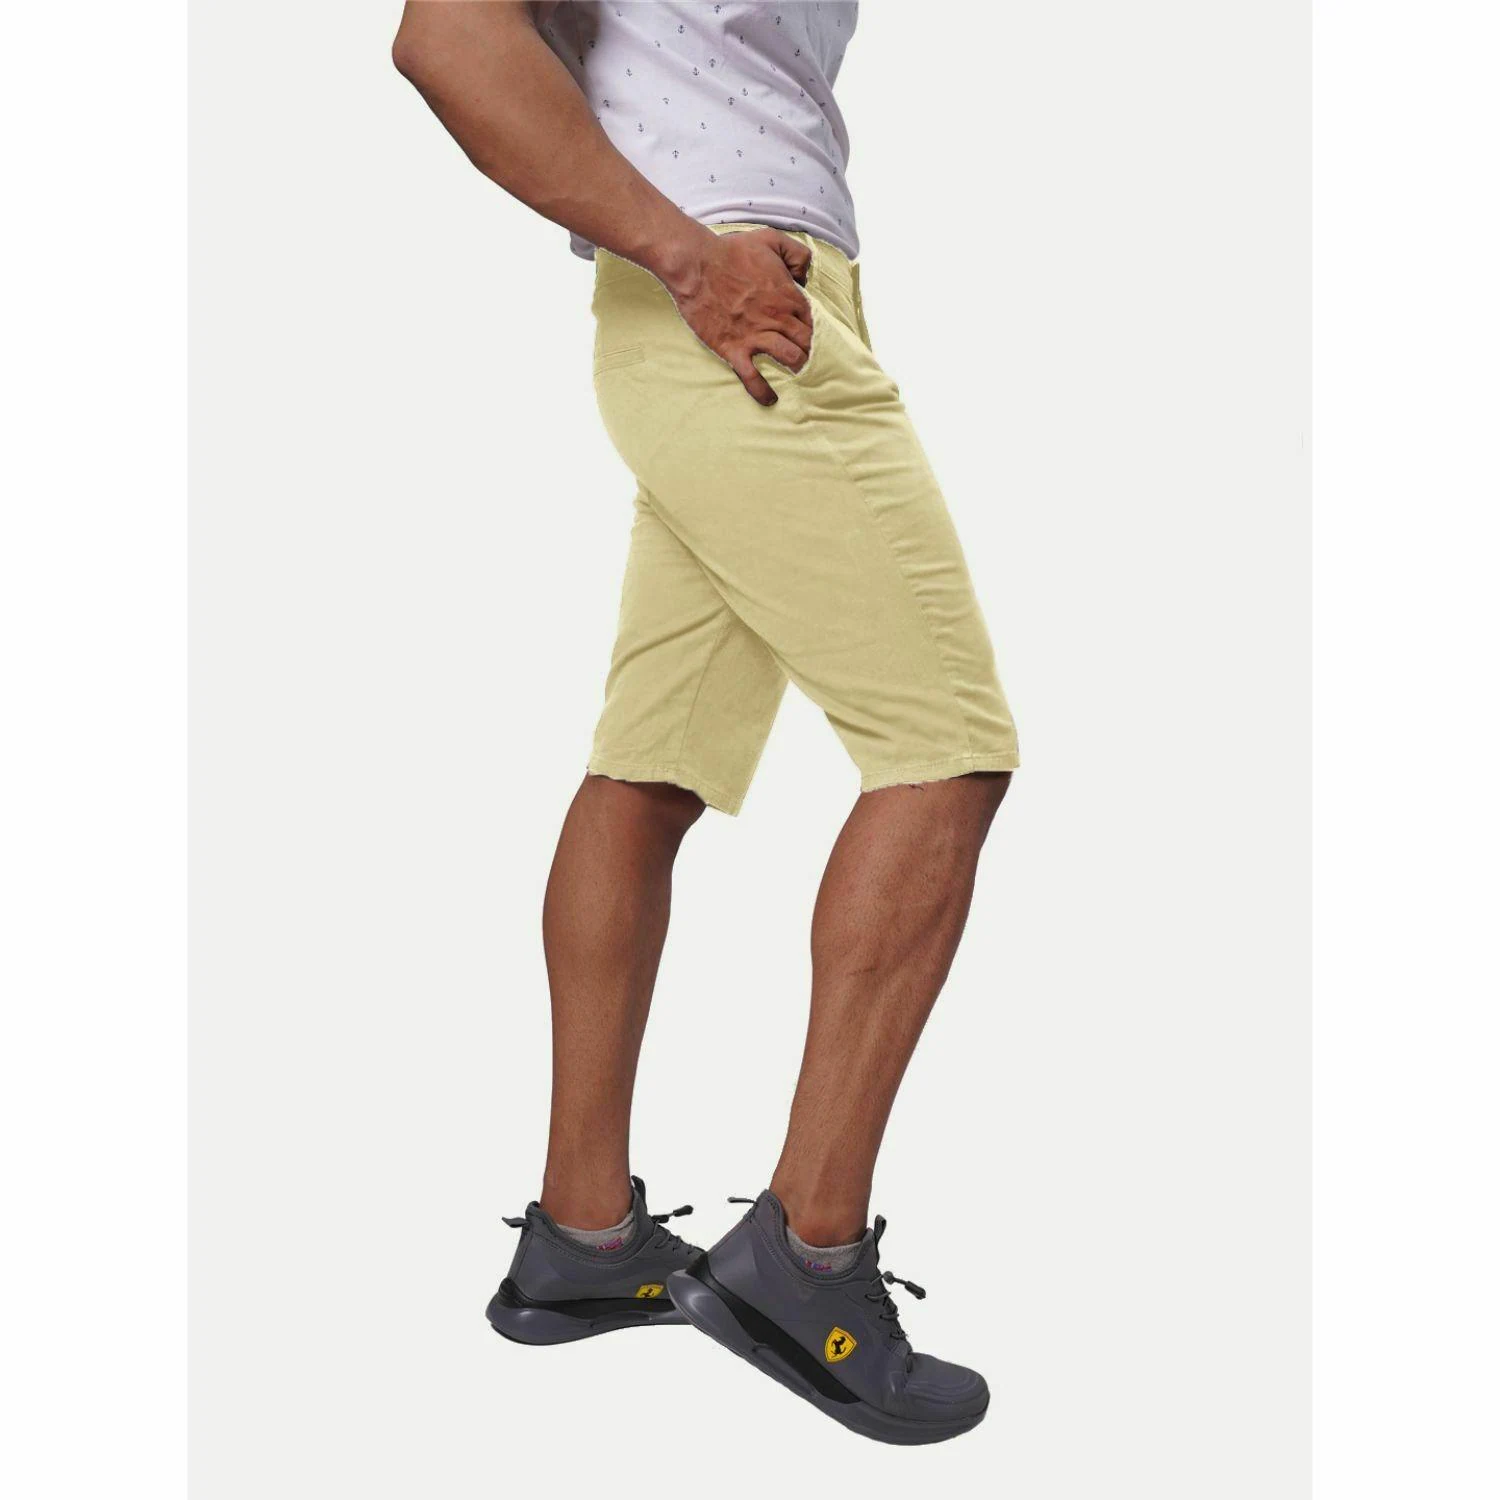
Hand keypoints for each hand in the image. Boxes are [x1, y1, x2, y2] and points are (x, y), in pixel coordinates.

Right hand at [658, 227, 813, 404]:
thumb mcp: (771, 239)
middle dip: (811, 351)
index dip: (816, 329)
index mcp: (788, 295)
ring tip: (796, 371)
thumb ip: (797, 253)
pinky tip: (770, 399)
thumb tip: (805, 275)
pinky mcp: (734, 349)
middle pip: (807, 342)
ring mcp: (756, 336)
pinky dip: (763, 391)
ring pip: (789, 358)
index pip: (813, 320)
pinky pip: (753, 377)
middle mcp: (777, 318)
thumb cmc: (731, 251)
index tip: (812, 335)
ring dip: (797, 367)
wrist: (696, 265)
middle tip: (809, 358)